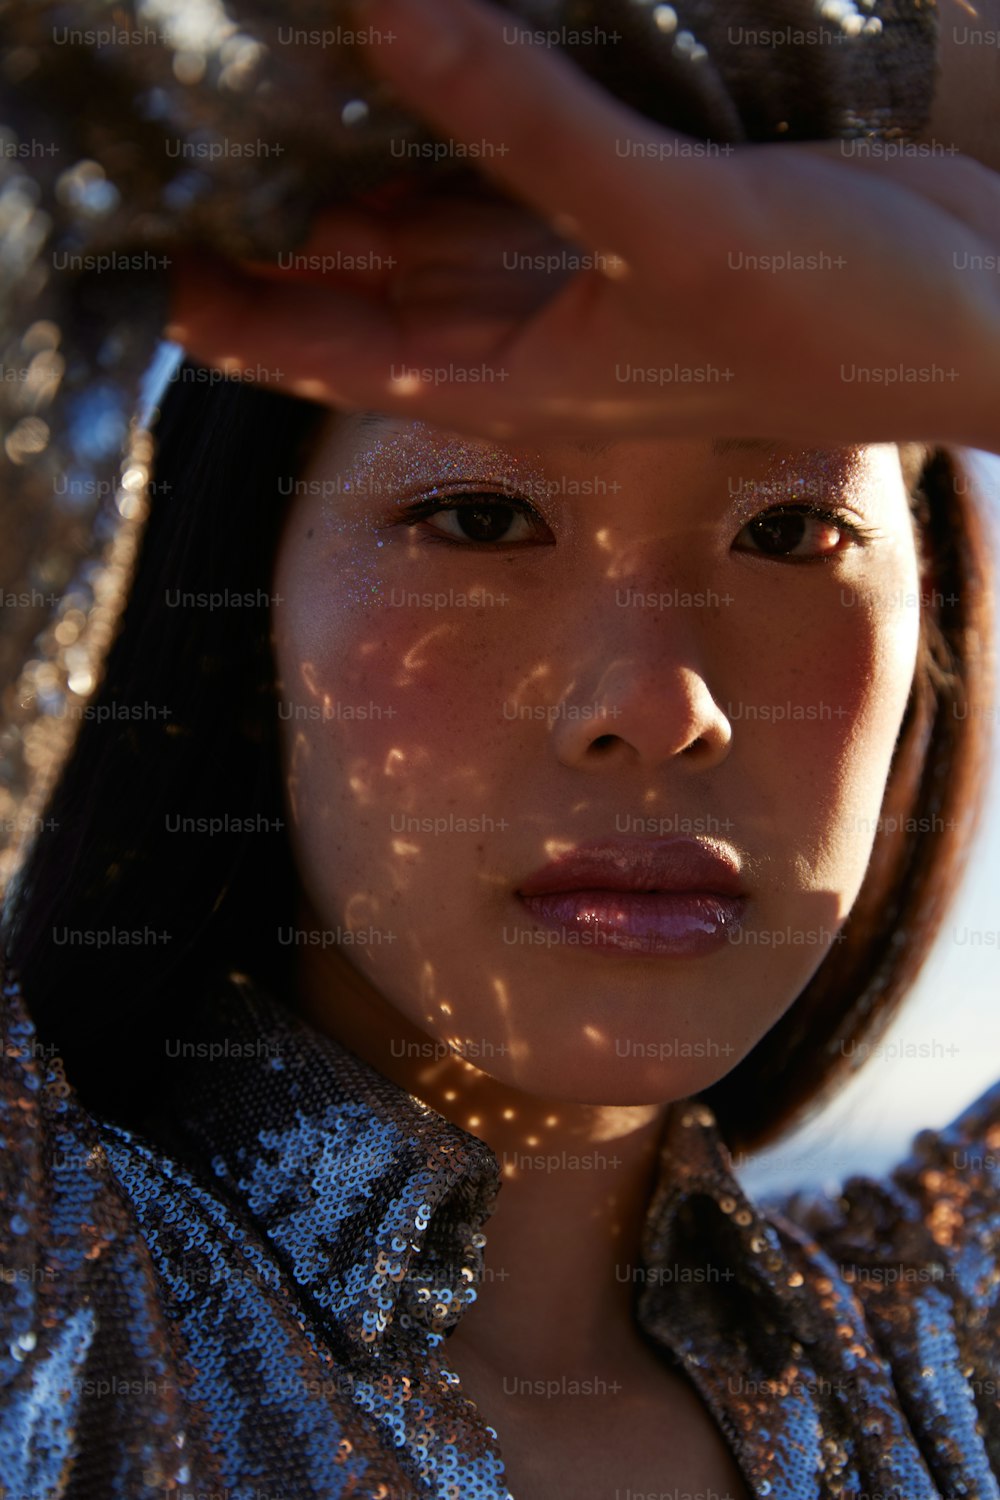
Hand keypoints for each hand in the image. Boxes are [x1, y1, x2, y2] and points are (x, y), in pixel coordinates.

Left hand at [166, 0, 999, 452]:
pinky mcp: (632, 201)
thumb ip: (527, 128)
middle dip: (286, 226)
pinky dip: (468, 112)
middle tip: (191, 137)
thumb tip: (387, 17)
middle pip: (373, 281)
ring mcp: (584, 263)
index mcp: (523, 377)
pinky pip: (521, 152)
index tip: (158, 276)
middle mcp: (536, 329)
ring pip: (442, 211)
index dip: (243, 322)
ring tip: (270, 81)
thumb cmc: (845, 323)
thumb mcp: (672, 227)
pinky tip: (418, 53)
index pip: (340, 355)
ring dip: (370, 157)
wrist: (981, 308)